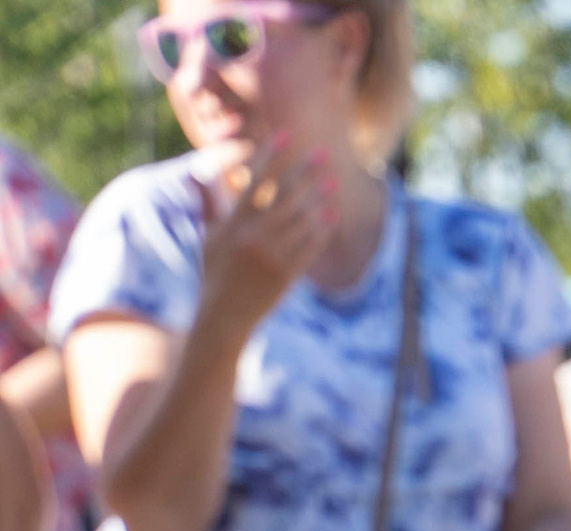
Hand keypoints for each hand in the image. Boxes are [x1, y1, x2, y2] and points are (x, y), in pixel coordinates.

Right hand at [196, 137, 336, 336]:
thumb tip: (197, 172)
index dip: (270, 155)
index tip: (285, 134)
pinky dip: (321, 231)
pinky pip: (309, 248)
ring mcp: (272, 256)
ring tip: (333, 184)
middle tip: (324, 154)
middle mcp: (253, 236)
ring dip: (319, 199)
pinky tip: (331, 216)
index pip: (255, 179)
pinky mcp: (286, 276)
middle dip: (306, 172)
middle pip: (285, 195)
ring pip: (301, 220)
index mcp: (234, 222)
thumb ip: (209, 203)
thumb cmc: (214, 273)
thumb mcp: (209, 236)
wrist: (224, 316)